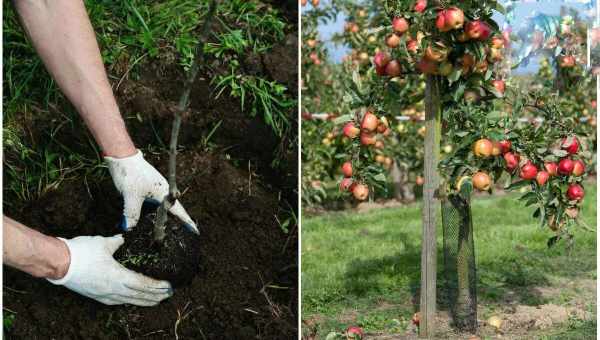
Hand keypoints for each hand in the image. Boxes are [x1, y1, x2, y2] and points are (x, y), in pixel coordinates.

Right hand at [47, 235, 171, 305]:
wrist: (58, 263)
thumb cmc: (81, 252)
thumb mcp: (104, 243)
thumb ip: (118, 242)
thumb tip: (126, 238)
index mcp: (118, 276)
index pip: (143, 284)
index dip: (157, 286)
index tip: (168, 286)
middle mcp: (113, 289)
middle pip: (139, 295)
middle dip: (155, 296)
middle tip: (168, 295)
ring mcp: (105, 295)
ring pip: (129, 301)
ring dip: (145, 301)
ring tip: (157, 300)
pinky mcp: (97, 296)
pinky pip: (118, 301)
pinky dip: (130, 301)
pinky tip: (133, 300)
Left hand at [105, 150, 197, 233]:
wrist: (122, 156)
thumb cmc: (130, 174)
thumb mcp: (130, 196)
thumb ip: (132, 213)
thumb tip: (129, 228)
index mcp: (163, 192)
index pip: (178, 211)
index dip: (186, 222)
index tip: (196, 231)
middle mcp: (162, 190)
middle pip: (171, 209)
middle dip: (174, 220)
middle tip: (178, 232)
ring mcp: (155, 188)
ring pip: (160, 206)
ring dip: (158, 215)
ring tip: (158, 225)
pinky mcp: (148, 186)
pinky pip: (152, 202)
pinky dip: (149, 210)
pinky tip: (142, 214)